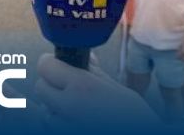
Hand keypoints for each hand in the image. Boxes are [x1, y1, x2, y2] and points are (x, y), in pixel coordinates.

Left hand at [34, 53, 158, 128]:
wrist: (142, 134)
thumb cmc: (135, 117)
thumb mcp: (117, 89)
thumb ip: (94, 72)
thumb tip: (85, 56)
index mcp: (82, 87)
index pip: (45, 66)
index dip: (51, 63)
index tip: (57, 64)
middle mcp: (69, 107)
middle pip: (41, 88)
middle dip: (51, 84)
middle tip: (68, 86)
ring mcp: (65, 126)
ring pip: (45, 111)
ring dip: (54, 108)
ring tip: (77, 109)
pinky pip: (53, 126)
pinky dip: (61, 122)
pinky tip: (78, 120)